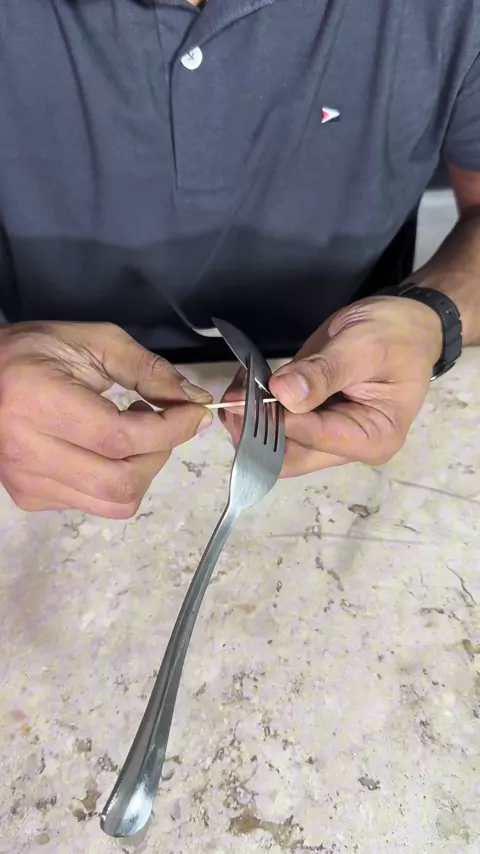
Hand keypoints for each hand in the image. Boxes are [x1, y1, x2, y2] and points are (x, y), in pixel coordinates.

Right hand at [0, 322, 211, 515]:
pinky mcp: (30, 497)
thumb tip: (195, 400)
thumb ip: (149, 370)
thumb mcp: (96, 343)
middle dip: (158, 454)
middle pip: (121, 483)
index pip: (120, 438)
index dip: (170, 430)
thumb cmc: (36, 352)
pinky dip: (115, 479)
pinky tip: (103, 448)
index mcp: (39, 402)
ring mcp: (27, 481)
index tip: (194, 413)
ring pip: (113, 503)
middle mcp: (28, 451)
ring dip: (140, 470)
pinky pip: (94, 503)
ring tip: (130, 434)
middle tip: (157, 422)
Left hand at [221, 296, 442, 476]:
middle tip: (230, 396)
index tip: (244, 398)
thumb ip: (325, 372)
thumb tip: (284, 395)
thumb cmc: (396, 335)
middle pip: (289, 457)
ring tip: (237, 384)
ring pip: (275, 446)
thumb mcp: (364, 346)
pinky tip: (245, 384)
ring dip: (249, 421)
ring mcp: (327, 437)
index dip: (276, 421)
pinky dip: (255, 409)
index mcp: (373, 439)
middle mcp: (347, 447)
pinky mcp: (310, 421)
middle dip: (255, 431)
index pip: (313, 440)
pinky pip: (276, 426)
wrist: (405, 322)